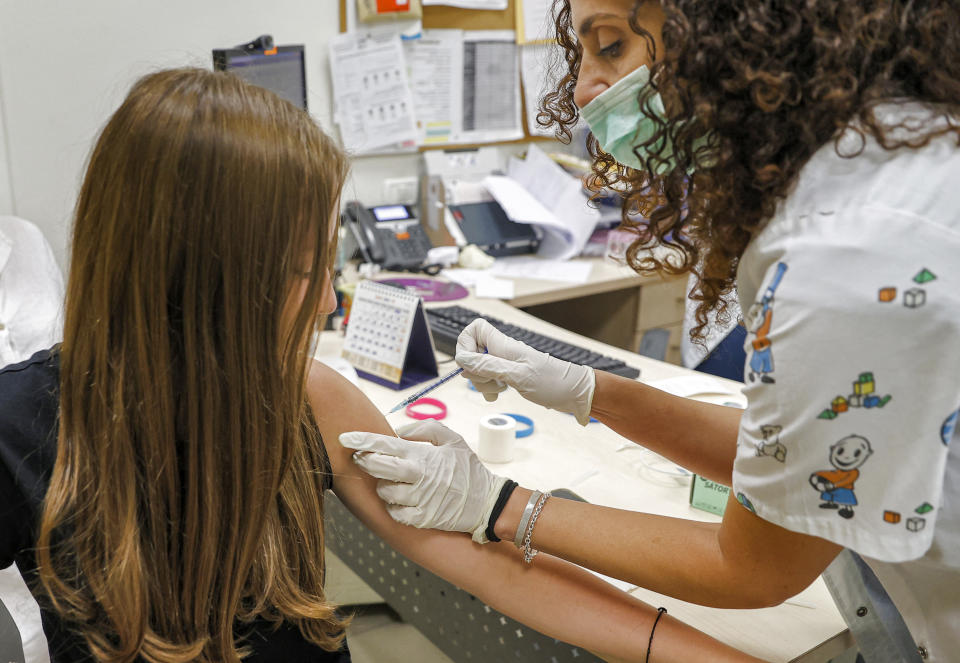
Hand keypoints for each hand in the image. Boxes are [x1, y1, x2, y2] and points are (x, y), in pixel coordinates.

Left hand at [339, 421, 507, 543]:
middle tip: (363, 458)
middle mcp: (418, 477)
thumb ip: (424, 429)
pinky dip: (393, 507)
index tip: (344, 438)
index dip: (361, 440)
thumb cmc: (468, 468)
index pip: (384, 445)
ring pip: (385, 492)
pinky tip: (401, 501)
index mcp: (423, 455)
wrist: (487, 503)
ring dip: (383, 486)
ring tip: (393, 482)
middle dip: (365, 461)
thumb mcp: (452, 439)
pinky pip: (395, 514)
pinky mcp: (422, 519)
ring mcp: (419, 500)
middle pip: (377, 467)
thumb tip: (398, 430)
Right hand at [456, 318, 595, 424]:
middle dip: (473, 370)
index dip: (465, 344)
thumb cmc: (553, 383)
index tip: (470, 364)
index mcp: (504, 346)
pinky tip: (500, 394)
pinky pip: (492, 377)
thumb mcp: (517, 376)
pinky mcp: (512, 375)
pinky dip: (490, 387)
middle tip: (490, 382)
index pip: (475, 328)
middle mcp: (504, 352)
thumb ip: (489, 366)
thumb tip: (463, 360)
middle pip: (473, 352)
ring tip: (500, 390)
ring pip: (481, 367)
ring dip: (482, 381)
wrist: (576, 393)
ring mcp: (507, 363)